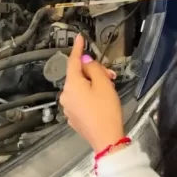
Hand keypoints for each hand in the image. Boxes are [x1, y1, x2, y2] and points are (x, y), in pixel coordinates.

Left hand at [59, 37, 124, 151]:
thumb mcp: (103, 83)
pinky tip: (102, 101)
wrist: (106, 139)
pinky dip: (90, 96)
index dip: (77, 48)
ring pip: (80, 88)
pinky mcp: (74, 118)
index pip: (73, 61)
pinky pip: (80, 100)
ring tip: (109, 88)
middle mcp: (65, 95)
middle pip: (79, 75)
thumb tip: (86, 61)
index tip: (79, 38)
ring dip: (93, 84)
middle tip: (110, 75)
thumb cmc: (106, 110)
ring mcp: (68, 108)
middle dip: (94, 72)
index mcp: (71, 84)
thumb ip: (93, 67)